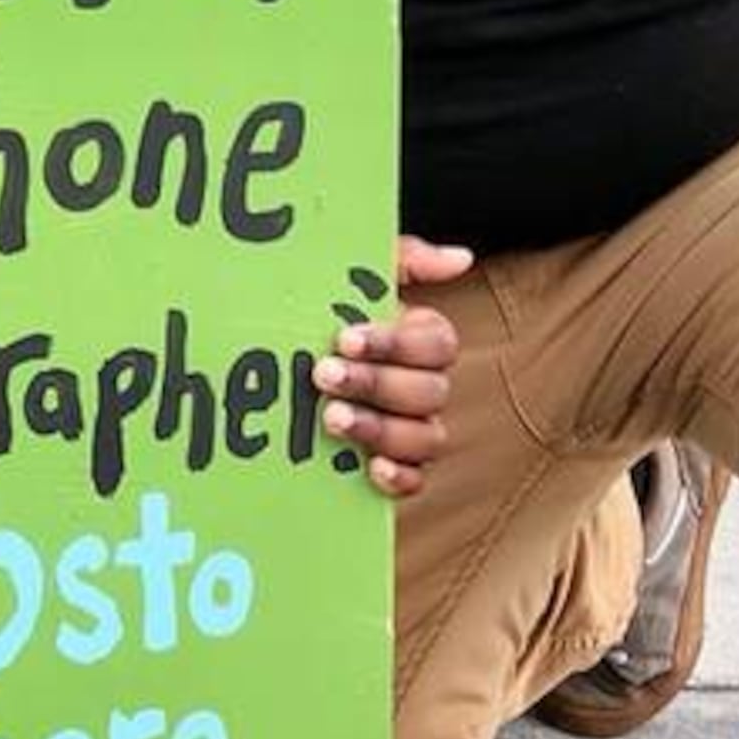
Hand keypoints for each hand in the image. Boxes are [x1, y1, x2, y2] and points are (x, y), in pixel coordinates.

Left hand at [317, 236, 477, 500]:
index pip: (438, 344)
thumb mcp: (357, 275)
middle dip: (376, 384)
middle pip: (430, 392)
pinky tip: (369, 468)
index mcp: (422, 342)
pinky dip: (399, 478)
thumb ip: (407, 260)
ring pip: (426, 437)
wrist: (277, 366)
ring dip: (381, 428)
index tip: (345, 338)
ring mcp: (414, 431)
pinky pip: (416, 480)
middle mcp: (426, 388)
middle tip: (324, 375)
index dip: (396, 344)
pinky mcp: (396, 469)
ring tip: (332, 418)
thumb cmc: (327, 313)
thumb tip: (461, 258)